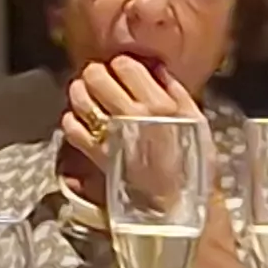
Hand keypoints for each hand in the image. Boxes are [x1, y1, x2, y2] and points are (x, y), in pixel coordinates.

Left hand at [54, 56, 200, 202]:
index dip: (120, 64)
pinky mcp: (95, 152)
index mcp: (159, 104)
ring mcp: (110, 133)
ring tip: (87, 95)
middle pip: (96, 75)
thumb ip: (176, 91)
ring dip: (80, 92)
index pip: (125, 65)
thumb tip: (157, 68)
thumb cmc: (192, 164)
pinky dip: (72, 119)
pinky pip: (71, 126)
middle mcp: (131, 115)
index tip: (123, 71)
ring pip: (79, 97)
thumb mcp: (196, 122)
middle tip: (100, 79)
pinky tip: (82, 120)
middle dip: (95, 73)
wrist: (179, 203)